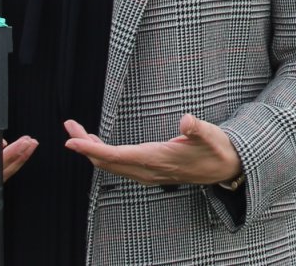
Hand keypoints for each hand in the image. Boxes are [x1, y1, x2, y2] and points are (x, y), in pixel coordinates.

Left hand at [62, 115, 240, 186]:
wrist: (225, 169)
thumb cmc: (216, 149)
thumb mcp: (210, 135)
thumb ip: (197, 128)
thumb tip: (186, 121)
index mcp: (157, 159)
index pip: (116, 156)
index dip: (92, 149)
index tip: (72, 141)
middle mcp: (147, 171)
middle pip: (107, 162)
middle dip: (85, 146)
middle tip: (70, 126)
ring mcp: (147, 174)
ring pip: (111, 165)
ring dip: (92, 151)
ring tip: (78, 132)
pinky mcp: (149, 172)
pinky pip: (119, 166)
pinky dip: (104, 155)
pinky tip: (99, 146)